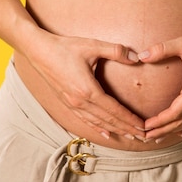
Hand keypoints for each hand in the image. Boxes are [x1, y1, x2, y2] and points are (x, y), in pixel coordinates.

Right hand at [26, 31, 144, 139]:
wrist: (39, 51)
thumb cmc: (65, 47)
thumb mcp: (92, 45)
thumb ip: (116, 51)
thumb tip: (137, 58)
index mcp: (88, 90)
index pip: (114, 110)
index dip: (129, 119)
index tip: (143, 126)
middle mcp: (80, 102)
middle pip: (108, 120)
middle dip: (126, 128)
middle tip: (143, 137)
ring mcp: (72, 104)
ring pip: (97, 122)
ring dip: (115, 130)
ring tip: (130, 136)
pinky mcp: (67, 103)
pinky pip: (85, 120)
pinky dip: (98, 128)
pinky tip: (106, 133)